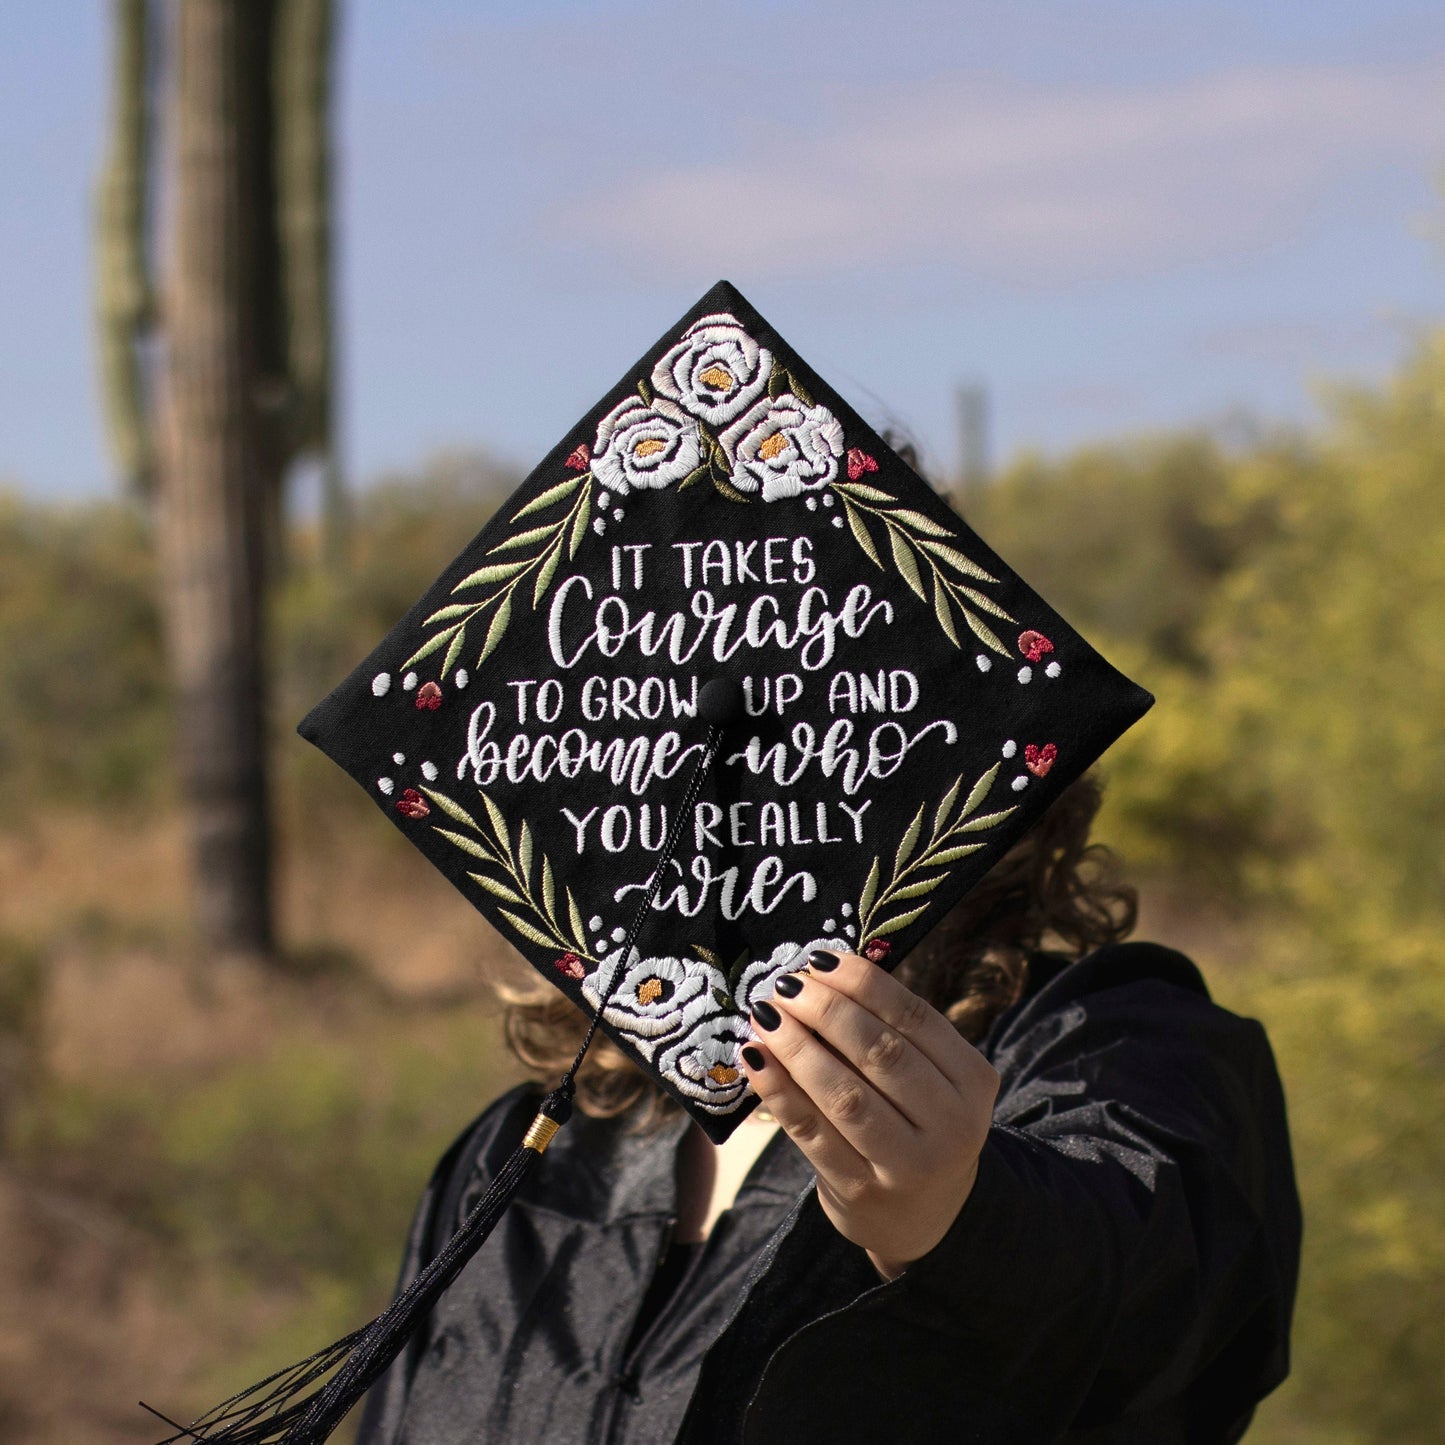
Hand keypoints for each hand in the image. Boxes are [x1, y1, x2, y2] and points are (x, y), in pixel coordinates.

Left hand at [741, 949, 998, 1278]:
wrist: (923, 1216)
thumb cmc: (917, 1124)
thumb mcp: (930, 1079)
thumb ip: (891, 1031)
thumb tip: (821, 973)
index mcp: (973, 1081)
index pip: (915, 1018)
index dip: (864, 984)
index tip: (821, 959)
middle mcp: (951, 1126)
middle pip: (882, 1053)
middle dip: (827, 1011)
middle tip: (786, 984)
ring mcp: (907, 1165)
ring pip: (845, 1094)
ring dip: (798, 1047)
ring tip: (765, 1015)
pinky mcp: (860, 1191)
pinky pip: (811, 1131)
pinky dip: (779, 1091)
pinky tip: (756, 1059)